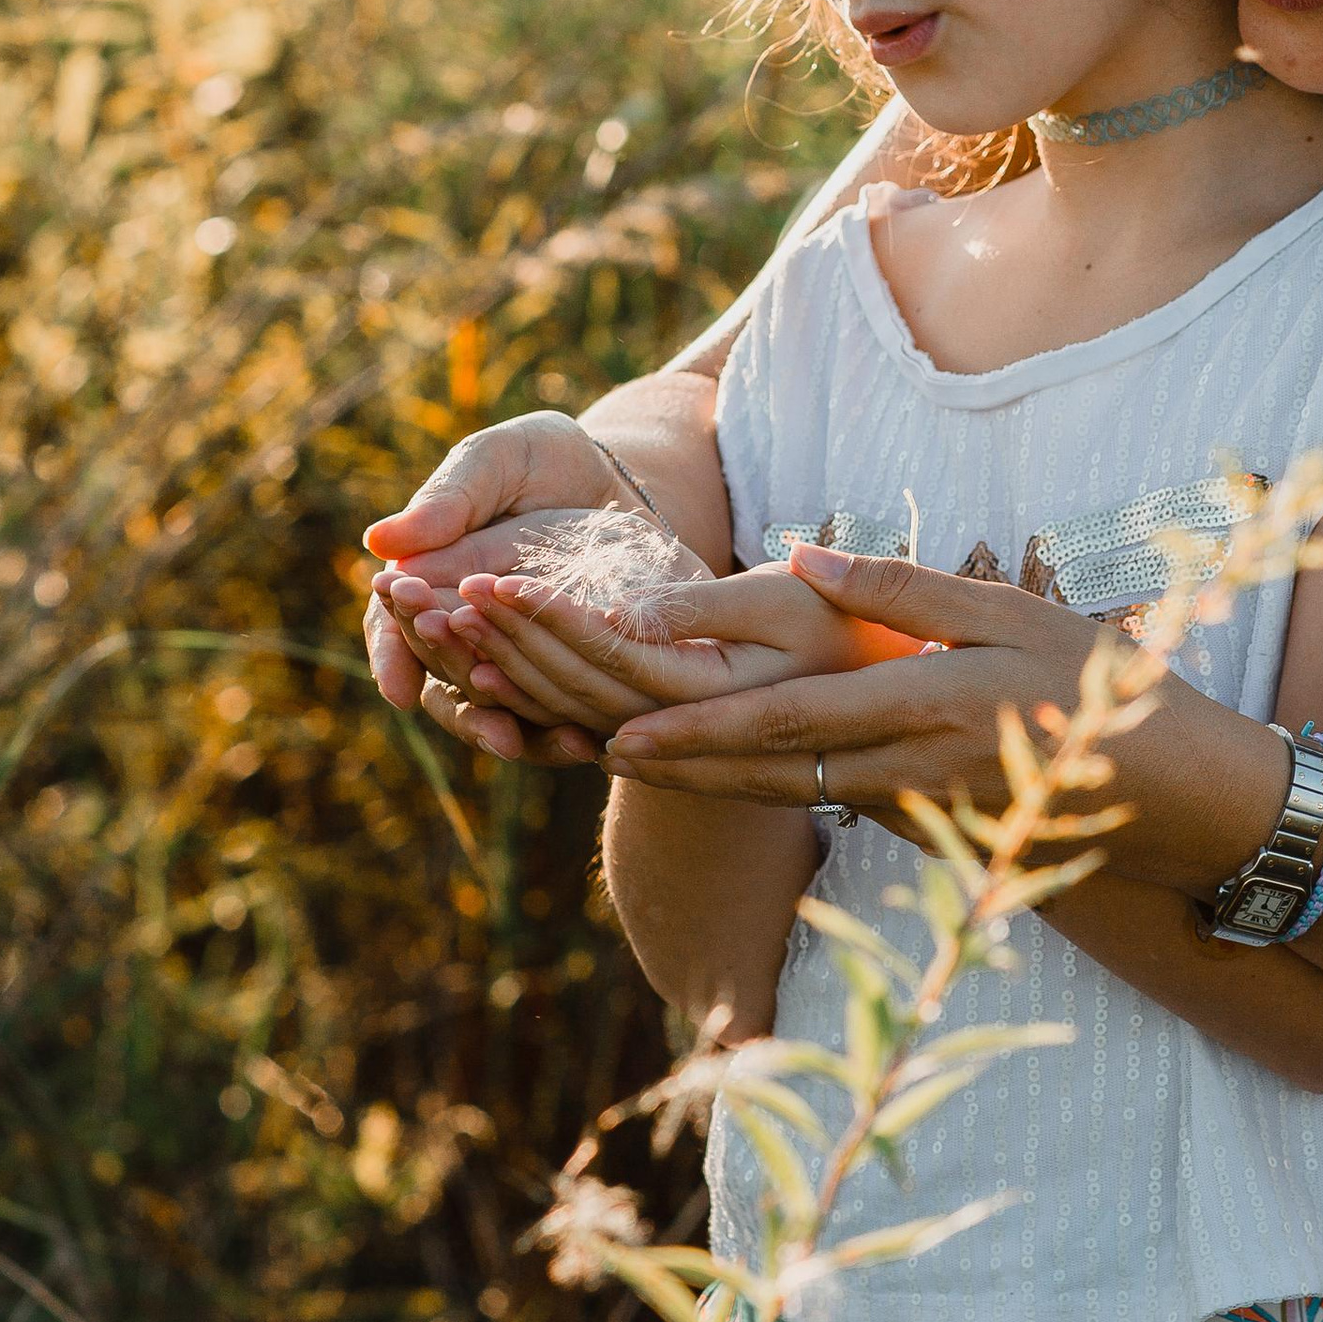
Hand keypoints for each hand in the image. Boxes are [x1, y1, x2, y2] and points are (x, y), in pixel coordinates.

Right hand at [362, 411, 676, 764]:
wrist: (615, 479)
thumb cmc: (542, 459)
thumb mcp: (499, 461)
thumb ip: (450, 499)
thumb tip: (379, 541)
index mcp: (426, 582)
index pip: (396, 627)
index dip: (397, 647)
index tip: (408, 662)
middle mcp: (459, 631)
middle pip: (442, 679)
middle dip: (460, 697)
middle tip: (483, 700)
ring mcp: (508, 657)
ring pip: (493, 709)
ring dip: (503, 729)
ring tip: (517, 743)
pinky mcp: (560, 673)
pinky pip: (549, 715)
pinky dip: (556, 732)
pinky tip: (582, 742)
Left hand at [438, 561, 845, 740]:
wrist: (882, 693)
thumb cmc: (844, 627)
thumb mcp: (782, 599)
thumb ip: (700, 608)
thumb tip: (620, 615)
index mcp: (710, 693)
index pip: (611, 653)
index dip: (547, 616)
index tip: (492, 578)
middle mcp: (681, 731)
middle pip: (573, 689)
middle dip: (501, 642)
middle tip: (439, 602)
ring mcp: (670, 743)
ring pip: (566, 712)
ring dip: (499, 670)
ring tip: (442, 624)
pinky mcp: (664, 739)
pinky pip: (579, 724)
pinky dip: (524, 698)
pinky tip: (475, 673)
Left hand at [597, 546, 1280, 885]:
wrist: (1169, 793)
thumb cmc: (1095, 682)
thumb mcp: (1006, 611)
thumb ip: (902, 588)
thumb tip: (801, 555)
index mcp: (921, 709)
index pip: (788, 723)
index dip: (700, 728)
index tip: (627, 725)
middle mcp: (904, 772)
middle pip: (767, 772)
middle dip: (680, 763)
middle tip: (600, 749)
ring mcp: (910, 808)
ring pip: (787, 794)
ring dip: (708, 779)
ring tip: (635, 759)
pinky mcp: (920, 821)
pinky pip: (825, 801)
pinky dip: (763, 786)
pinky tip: (722, 767)